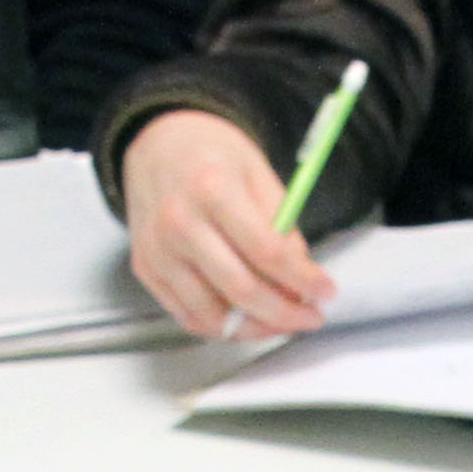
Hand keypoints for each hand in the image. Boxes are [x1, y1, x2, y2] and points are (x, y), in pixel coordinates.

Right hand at [124, 109, 340, 342]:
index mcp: (212, 190)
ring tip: (281, 322)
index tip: (327, 291)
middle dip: (285, 313)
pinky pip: (187, 316)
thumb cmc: (212, 155)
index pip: (267, 252)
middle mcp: (179, 225)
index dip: (303, 279)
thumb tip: (300, 278)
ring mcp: (157, 252)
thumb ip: (281, 226)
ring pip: (212, 315)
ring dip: (255, 328)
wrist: (156, 143)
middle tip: (311, 317)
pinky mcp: (145, 269)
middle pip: (241, 290)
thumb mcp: (258, 173)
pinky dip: (222, 327)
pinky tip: (247, 319)